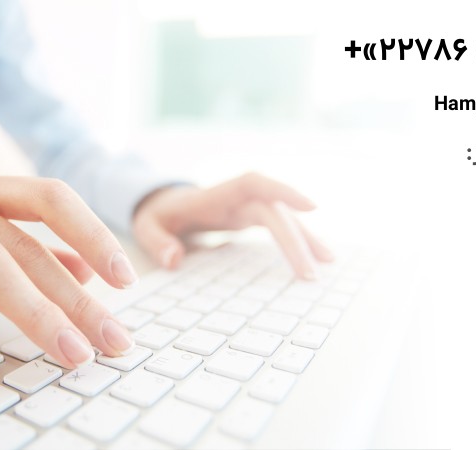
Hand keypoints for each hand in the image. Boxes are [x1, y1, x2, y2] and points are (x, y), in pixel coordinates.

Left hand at [132, 172, 333, 277]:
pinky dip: (298, 241)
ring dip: (307, 238)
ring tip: (329, 262)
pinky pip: (281, 226)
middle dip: (296, 239)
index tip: (312, 207)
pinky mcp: (253, 218)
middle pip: (275, 211)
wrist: (163, 204)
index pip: (255, 184)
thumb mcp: (146, 226)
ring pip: (285, 218)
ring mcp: (248, 207)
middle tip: (311, 273)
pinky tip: (316, 258)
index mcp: (217, 194)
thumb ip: (156, 241)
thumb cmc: (158, 214)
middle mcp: (239, 197)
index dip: (283, 191)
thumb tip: (174, 259)